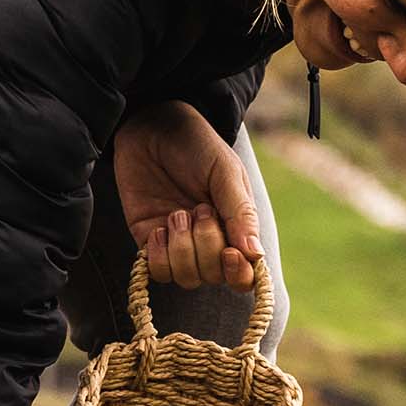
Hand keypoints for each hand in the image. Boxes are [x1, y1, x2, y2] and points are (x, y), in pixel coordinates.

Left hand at [112, 101, 261, 289]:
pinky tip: (158, 228)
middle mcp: (209, 241)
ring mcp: (179, 244)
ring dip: (181, 249)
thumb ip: (240, 213)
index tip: (229, 252)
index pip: (244, 274)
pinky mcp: (150, 241)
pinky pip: (156, 271)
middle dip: (206, 245)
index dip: (238, 273)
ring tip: (177, 213)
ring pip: (186, 278)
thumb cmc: (196, 145)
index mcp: (236, 227)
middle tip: (199, 208)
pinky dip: (158, 255)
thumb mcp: (224, 172)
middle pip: (213, 276)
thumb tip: (255, 255)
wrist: (152, 127)